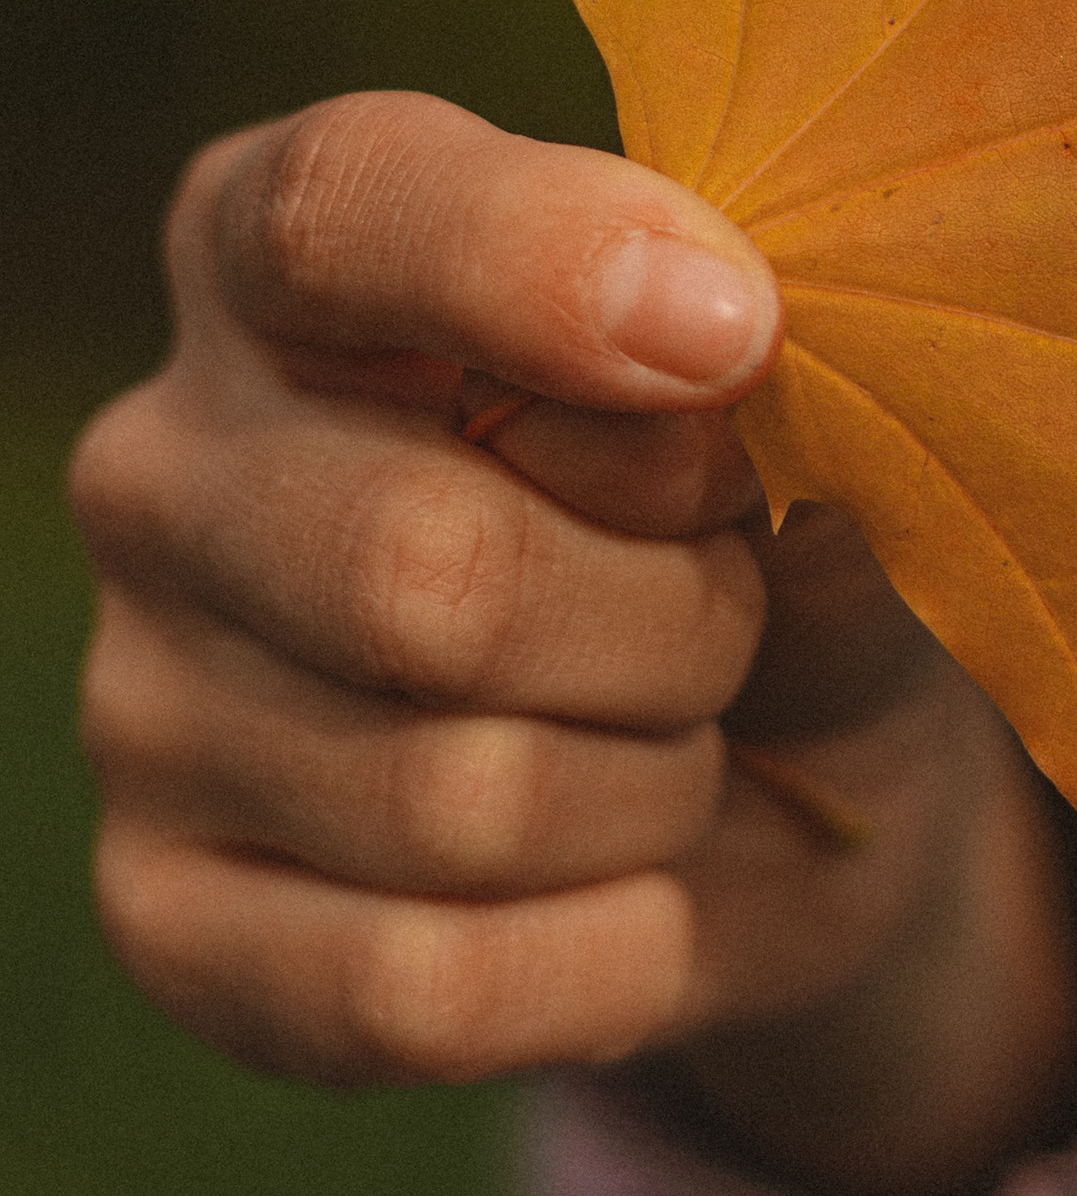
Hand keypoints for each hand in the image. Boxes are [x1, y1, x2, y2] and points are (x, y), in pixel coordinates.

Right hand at [73, 94, 1076, 1195]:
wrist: (797, 789)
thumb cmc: (774, 533)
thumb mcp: (817, 424)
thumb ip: (765, 376)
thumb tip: (713, 363)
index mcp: (294, 257)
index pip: (344, 210)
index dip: (540, 265)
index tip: (735, 330)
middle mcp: (168, 461)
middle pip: (425, 565)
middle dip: (673, 622)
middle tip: (731, 615)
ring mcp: (141, 700)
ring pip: (449, 799)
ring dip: (654, 790)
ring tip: (677, 741)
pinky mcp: (169, 917)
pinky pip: (413, 986)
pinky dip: (602, 959)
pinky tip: (636, 897)